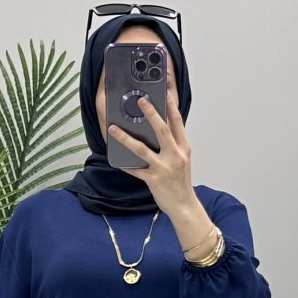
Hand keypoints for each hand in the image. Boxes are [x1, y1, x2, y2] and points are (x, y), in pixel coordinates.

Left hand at [108, 93, 192, 216]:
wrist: (184, 205)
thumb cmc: (181, 181)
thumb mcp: (182, 159)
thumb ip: (173, 143)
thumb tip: (158, 127)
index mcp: (183, 147)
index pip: (177, 122)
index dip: (171, 105)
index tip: (164, 91)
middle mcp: (175, 155)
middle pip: (162, 130)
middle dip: (152, 113)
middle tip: (141, 100)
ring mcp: (164, 167)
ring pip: (143, 149)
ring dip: (126, 138)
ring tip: (113, 128)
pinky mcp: (154, 179)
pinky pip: (136, 170)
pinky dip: (126, 164)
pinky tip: (116, 159)